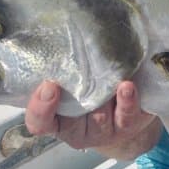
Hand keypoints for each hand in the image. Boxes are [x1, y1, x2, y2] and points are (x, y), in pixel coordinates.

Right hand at [25, 80, 161, 159]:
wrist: (128, 106)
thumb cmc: (92, 87)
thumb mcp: (74, 79)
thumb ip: (66, 67)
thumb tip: (59, 38)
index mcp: (58, 121)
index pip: (40, 122)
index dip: (40, 108)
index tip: (48, 85)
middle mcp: (80, 130)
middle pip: (74, 119)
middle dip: (77, 96)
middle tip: (79, 77)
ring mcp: (105, 131)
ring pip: (101, 117)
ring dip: (106, 96)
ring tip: (114, 80)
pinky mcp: (129, 125)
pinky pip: (127, 116)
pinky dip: (127, 101)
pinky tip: (127, 87)